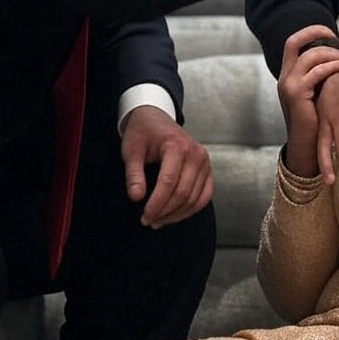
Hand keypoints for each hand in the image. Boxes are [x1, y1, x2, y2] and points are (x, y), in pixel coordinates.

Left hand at [121, 105, 213, 228]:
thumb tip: (136, 197)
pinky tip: (177, 214)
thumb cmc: (143, 133)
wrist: (155, 118)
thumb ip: (133, 175)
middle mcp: (196, 154)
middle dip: (165, 212)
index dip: (156, 204)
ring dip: (178, 214)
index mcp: (177, 147)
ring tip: (160, 220)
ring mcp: (204, 161)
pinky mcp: (207, 168)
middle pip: (183, 193)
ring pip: (196, 197)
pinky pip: (206, 194)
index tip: (144, 217)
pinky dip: (192, 208)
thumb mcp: (131, 151)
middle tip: (149, 221)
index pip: (169, 183)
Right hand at [279, 25, 338, 176]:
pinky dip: (331, 67)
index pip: (292, 42)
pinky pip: (315, 73)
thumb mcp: (316, 94)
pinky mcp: (297, 95)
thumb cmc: (316, 120)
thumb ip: (320, 77)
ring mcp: (289, 85)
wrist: (305, 146)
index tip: (328, 30)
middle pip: (293, 42)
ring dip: (329, 53)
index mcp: (288, 74)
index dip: (309, 32)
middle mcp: (285, 77)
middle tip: (335, 34)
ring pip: (308, 56)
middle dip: (314, 33)